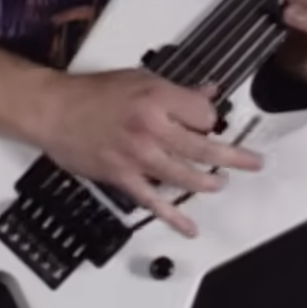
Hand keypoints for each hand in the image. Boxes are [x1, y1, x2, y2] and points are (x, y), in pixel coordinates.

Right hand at [25, 68, 264, 237]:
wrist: (53, 111)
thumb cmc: (91, 92)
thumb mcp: (138, 79)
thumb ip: (175, 90)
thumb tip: (207, 93)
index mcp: (157, 98)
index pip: (204, 113)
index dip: (210, 117)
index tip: (208, 120)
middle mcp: (152, 128)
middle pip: (204, 146)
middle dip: (233, 156)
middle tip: (253, 162)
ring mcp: (138, 157)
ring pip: (186, 176)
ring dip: (209, 182)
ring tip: (219, 183)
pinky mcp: (123, 178)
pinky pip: (154, 202)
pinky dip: (173, 218)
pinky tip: (190, 228)